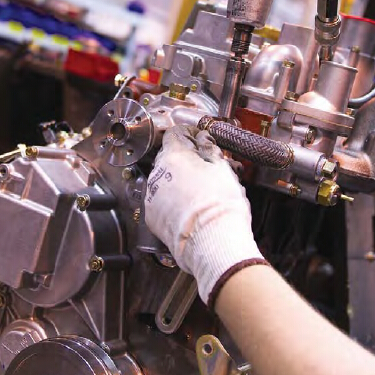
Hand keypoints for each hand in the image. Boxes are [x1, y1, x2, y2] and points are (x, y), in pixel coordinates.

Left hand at [145, 125, 264, 305]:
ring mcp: (152, 197)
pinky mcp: (151, 217)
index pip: (175, 134)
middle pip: (168, 158)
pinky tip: (187, 209)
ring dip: (176, 182)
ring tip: (198, 193)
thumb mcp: (223, 169)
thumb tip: (204, 140)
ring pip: (162, 181)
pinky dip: (169, 203)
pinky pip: (159, 203)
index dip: (190, 135)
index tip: (198, 141)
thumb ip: (210, 150)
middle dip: (184, 160)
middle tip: (204, 169)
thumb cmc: (221, 207)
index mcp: (175, 157)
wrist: (213, 241)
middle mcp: (157, 174)